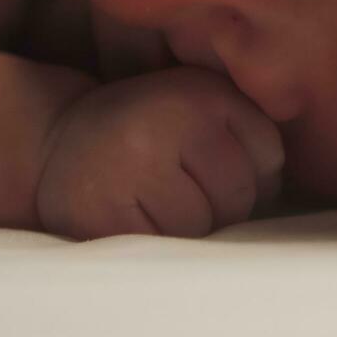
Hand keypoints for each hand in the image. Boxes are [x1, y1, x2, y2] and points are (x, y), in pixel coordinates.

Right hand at [35, 66, 284, 238]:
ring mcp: (136, 165)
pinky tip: (136, 213)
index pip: (269, 153)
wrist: (56, 141)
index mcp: (201, 89)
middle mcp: (170, 118)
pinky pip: (165, 246)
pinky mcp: (107, 211)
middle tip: (180, 184)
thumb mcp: (199, 105)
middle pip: (240, 194)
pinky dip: (158, 241)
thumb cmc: (146, 131)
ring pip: (205, 225)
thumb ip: (249, 131)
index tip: (213, 161)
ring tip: (157, 198)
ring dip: (190, 225)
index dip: (253, 172)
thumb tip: (280, 189)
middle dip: (222, 204)